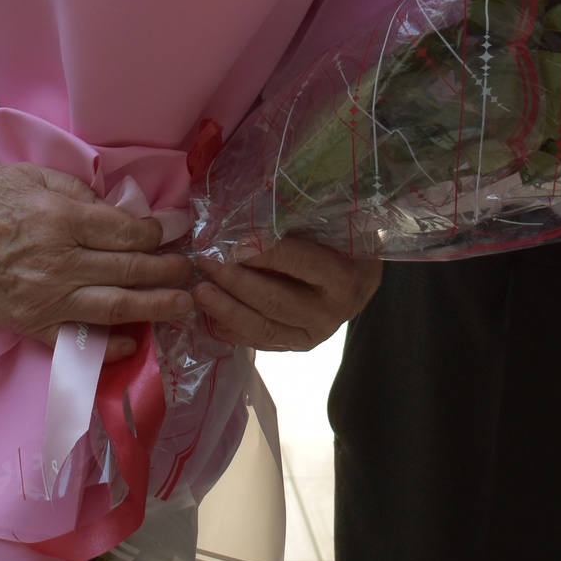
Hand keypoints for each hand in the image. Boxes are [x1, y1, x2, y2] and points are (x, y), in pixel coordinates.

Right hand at [0, 163, 193, 354]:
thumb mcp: (31, 176)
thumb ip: (79, 191)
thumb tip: (120, 208)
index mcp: (61, 218)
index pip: (127, 230)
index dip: (160, 231)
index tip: (179, 230)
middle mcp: (60, 261)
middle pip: (131, 268)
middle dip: (169, 268)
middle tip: (193, 268)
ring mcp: (47, 298)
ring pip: (116, 306)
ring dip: (157, 307)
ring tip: (184, 305)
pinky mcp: (32, 325)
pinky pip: (78, 342)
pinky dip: (109, 346)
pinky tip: (134, 343)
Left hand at [192, 238, 381, 351]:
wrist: (360, 282)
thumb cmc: (342, 244)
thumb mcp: (332, 228)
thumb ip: (297, 225)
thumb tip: (249, 215)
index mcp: (342, 278)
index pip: (298, 264)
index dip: (263, 253)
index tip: (230, 242)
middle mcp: (329, 313)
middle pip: (275, 301)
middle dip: (235, 283)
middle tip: (205, 263)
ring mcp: (312, 335)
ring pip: (263, 328)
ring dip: (227, 310)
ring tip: (200, 292)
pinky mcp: (295, 346)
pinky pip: (259, 342)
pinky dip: (232, 329)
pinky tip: (209, 314)